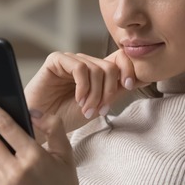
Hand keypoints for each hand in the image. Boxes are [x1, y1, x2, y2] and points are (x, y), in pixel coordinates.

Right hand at [24, 49, 147, 131]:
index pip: (120, 59)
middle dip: (108, 91)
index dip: (129, 69)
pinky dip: (83, 87)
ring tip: (86, 109)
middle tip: (100, 110)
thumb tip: (142, 77)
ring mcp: (70, 60)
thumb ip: (116, 90)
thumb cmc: (66, 117)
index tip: (129, 86)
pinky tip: (78, 99)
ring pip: (97, 69)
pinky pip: (80, 68)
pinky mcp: (56, 61)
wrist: (41, 126)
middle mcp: (85, 62)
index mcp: (96, 71)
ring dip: (95, 94)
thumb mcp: (98, 104)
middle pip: (110, 66)